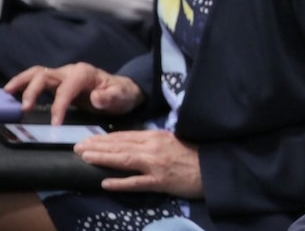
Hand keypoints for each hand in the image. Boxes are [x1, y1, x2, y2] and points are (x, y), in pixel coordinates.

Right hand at [3, 63, 143, 124]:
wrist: (123, 91)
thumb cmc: (121, 94)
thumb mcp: (121, 97)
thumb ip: (110, 97)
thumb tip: (95, 97)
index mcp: (84, 74)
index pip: (66, 89)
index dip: (59, 106)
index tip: (55, 124)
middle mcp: (71, 71)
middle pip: (45, 75)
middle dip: (32, 90)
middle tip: (24, 109)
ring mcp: (63, 76)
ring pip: (37, 74)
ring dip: (21, 83)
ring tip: (7, 95)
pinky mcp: (58, 83)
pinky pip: (37, 81)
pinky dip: (23, 85)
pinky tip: (13, 95)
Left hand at [75, 130, 203, 198]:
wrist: (211, 167)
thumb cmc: (193, 154)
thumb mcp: (172, 141)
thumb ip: (152, 141)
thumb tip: (131, 143)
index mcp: (156, 136)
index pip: (125, 136)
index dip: (105, 138)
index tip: (88, 138)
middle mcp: (153, 148)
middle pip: (120, 145)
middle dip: (97, 146)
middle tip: (77, 147)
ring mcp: (155, 165)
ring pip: (124, 160)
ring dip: (103, 158)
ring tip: (85, 158)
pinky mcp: (160, 181)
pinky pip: (136, 182)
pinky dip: (120, 183)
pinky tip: (105, 183)